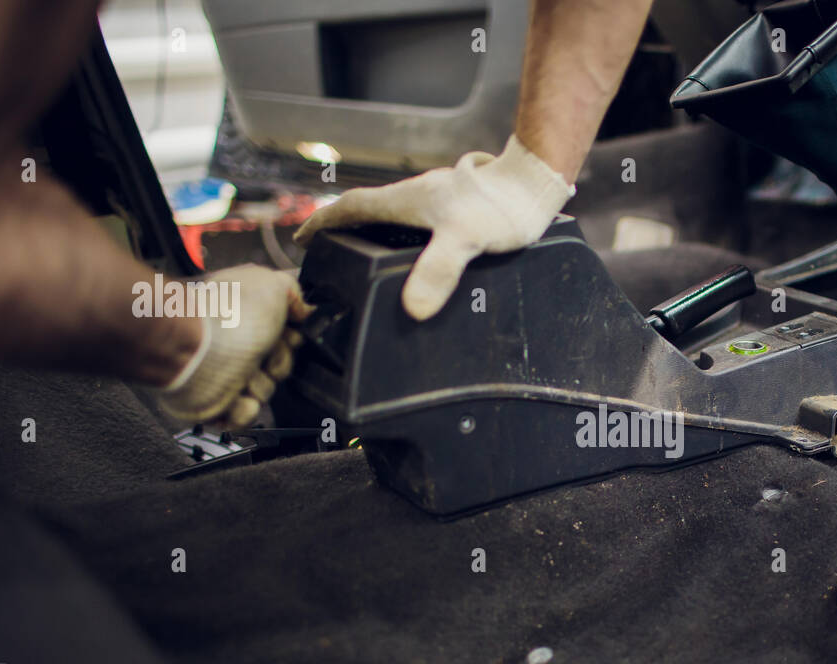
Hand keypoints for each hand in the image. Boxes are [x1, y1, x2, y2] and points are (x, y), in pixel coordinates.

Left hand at [158, 265, 311, 427]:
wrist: (194, 348)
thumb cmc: (227, 315)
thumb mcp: (272, 284)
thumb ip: (294, 292)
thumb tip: (303, 308)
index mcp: (248, 317)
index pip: (285, 335)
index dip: (292, 338)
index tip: (289, 335)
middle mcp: (237, 343)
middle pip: (279, 365)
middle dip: (279, 363)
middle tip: (265, 353)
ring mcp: (226, 372)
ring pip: (265, 391)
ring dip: (261, 385)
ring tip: (244, 372)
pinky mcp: (217, 402)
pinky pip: (245, 415)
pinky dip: (245, 410)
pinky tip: (238, 396)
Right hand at [294, 135, 574, 319]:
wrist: (535, 184)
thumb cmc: (501, 207)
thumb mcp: (466, 240)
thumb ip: (438, 271)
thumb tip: (414, 307)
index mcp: (407, 200)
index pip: (351, 208)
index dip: (323, 224)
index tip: (301, 239)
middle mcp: (417, 195)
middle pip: (368, 211)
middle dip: (343, 230)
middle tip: (328, 252)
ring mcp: (438, 199)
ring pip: (393, 215)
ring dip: (373, 231)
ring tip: (365, 257)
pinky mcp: (457, 206)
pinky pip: (418, 221)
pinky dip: (405, 235)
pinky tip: (418, 255)